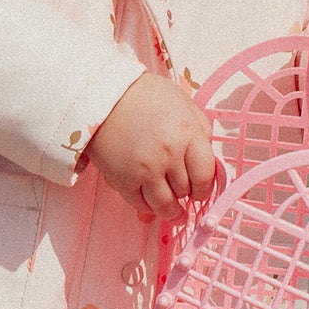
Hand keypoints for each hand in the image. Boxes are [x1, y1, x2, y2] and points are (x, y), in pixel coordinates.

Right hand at [87, 74, 217, 221]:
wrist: (102, 94)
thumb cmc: (143, 94)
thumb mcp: (182, 102)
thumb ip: (199, 129)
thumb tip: (206, 156)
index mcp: (187, 134)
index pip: (205, 175)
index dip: (205, 187)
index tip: (201, 190)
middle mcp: (168, 155)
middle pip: (185, 191)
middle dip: (186, 194)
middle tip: (184, 195)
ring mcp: (145, 170)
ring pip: (165, 205)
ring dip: (171, 212)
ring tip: (174, 214)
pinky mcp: (122, 179)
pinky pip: (139, 204)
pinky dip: (146, 207)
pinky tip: (150, 205)